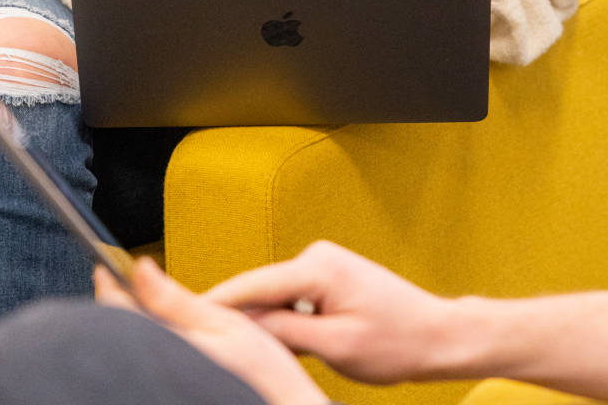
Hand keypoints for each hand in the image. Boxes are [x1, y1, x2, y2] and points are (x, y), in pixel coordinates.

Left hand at [94, 258, 328, 404]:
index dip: (108, 289)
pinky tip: (164, 345)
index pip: (120, 315)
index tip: (103, 271)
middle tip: (124, 288)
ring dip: (132, 333)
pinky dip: (147, 352)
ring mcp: (161, 389)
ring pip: (130, 356)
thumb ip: (175, 299)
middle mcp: (157, 373)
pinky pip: (147, 372)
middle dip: (119, 312)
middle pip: (120, 338)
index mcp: (169, 349)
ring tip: (145, 315)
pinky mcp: (169, 394)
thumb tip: (141, 269)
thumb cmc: (262, 372)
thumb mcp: (224, 321)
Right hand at [204, 241, 463, 383]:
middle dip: (234, 318)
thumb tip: (243, 327)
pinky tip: (272, 347)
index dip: (211, 303)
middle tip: (199, 341)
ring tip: (235, 351)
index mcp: (317, 266)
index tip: (174, 312)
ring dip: (258, 325)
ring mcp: (322, 265)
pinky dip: (277, 322)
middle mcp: (317, 257)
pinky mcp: (326, 279)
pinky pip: (288, 300)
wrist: (434, 333)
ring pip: (271, 299)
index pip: (251, 285)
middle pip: (257, 291)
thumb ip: (285, 333)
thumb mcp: (333, 346)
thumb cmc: (396, 340)